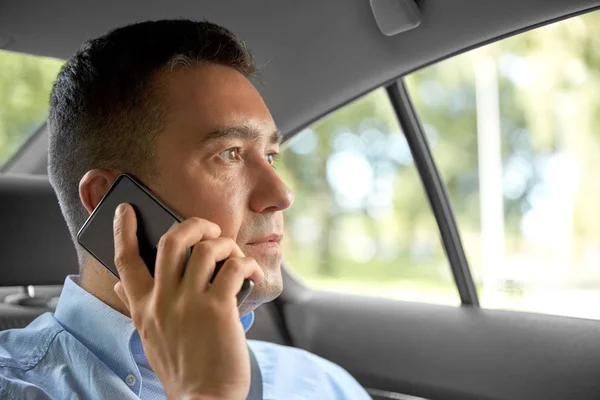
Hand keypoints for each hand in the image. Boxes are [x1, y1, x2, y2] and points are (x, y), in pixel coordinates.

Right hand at [112, 203, 263, 399]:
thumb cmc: (182, 369)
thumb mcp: (149, 338)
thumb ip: (137, 307)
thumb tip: (121, 286)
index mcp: (143, 308)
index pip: (125, 261)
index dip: (123, 230)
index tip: (127, 210)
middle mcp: (163, 300)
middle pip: (171, 241)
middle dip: (194, 225)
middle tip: (209, 230)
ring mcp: (190, 302)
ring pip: (207, 248)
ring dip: (227, 245)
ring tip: (236, 257)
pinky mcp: (218, 308)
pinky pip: (234, 268)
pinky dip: (247, 264)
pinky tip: (252, 273)